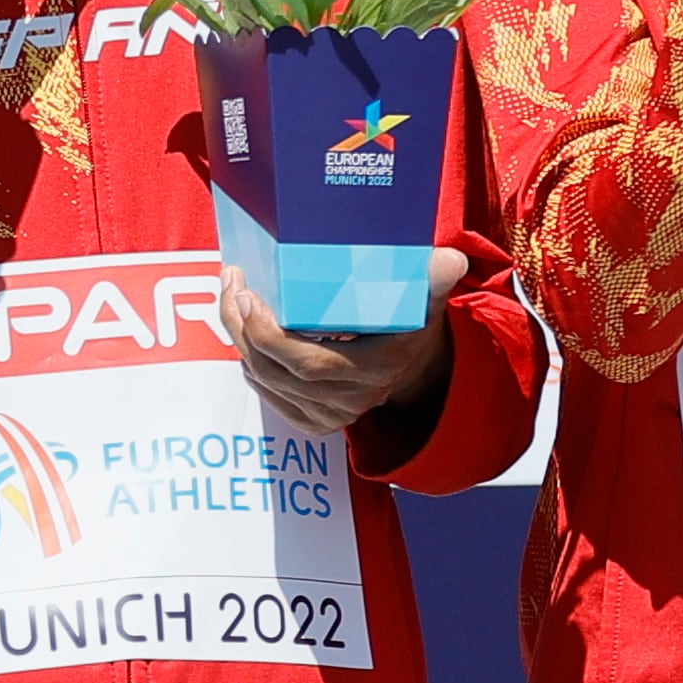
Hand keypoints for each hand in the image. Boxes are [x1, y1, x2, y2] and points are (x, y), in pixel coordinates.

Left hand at [222, 250, 469, 440]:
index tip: (248, 294)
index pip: (308, 363)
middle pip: (276, 370)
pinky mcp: (314, 422)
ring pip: (266, 381)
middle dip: (243, 327)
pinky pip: (268, 394)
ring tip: (232, 296)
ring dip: (240, 339)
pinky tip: (244, 331)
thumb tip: (450, 260)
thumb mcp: (426, 300)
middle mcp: (350, 401)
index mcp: (374, 370)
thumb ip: (435, 280)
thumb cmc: (411, 322)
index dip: (270, 334)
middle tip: (232, 284)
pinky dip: (250, 361)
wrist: (413, 366)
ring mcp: (330, 416)